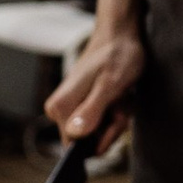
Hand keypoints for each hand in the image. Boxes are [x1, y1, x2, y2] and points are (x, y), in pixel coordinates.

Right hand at [47, 22, 143, 140]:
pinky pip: (104, 122)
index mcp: (60, 107)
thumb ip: (92, 110)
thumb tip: (74, 134)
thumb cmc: (117, 55)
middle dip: (113, 125)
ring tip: (122, 94)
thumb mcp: (110, 84)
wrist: (121, 34)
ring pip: (100, 132)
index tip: (116, 116)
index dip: (102, 138)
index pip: (77, 147)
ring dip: (119, 116)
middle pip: (90, 141)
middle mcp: (60, 109)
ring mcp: (72, 107)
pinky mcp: (83, 105)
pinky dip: (118, 111)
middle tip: (121, 99)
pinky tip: (121, 95)